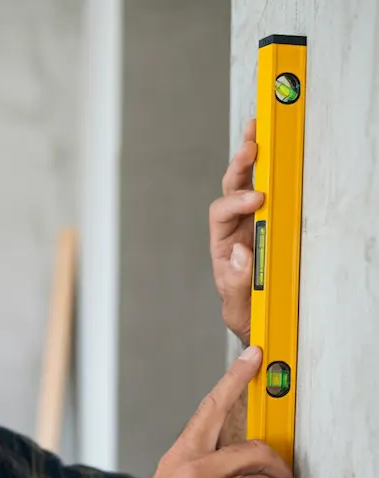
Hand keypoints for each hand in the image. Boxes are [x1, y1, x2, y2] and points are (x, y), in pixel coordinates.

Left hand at [209, 119, 263, 345]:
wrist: (264, 322)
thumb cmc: (248, 312)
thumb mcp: (238, 307)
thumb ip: (236, 284)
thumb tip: (241, 252)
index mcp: (223, 246)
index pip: (221, 214)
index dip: (235, 203)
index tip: (256, 199)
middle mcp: (237, 229)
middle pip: (232, 189)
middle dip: (239, 166)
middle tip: (251, 145)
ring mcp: (256, 224)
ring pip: (249, 184)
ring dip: (252, 158)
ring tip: (256, 132)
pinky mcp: (275, 223)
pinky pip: (274, 193)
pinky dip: (273, 171)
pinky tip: (278, 151)